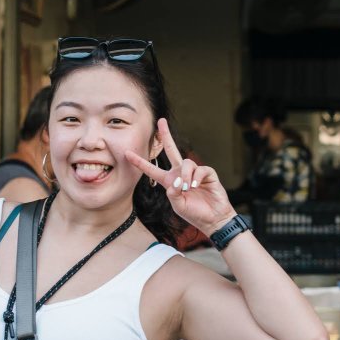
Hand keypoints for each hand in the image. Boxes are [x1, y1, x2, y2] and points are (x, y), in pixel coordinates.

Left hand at [125, 119, 234, 235]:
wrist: (213, 218)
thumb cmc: (194, 213)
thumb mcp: (178, 205)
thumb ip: (173, 194)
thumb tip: (177, 181)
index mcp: (169, 181)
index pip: (152, 170)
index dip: (139, 162)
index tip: (127, 153)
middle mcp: (180, 173)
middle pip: (171, 149)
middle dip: (166, 135)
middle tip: (161, 121)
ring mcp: (194, 172)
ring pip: (186, 163)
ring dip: (185, 176)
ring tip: (188, 188)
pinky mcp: (207, 173)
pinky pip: (200, 169)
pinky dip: (196, 177)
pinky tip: (196, 186)